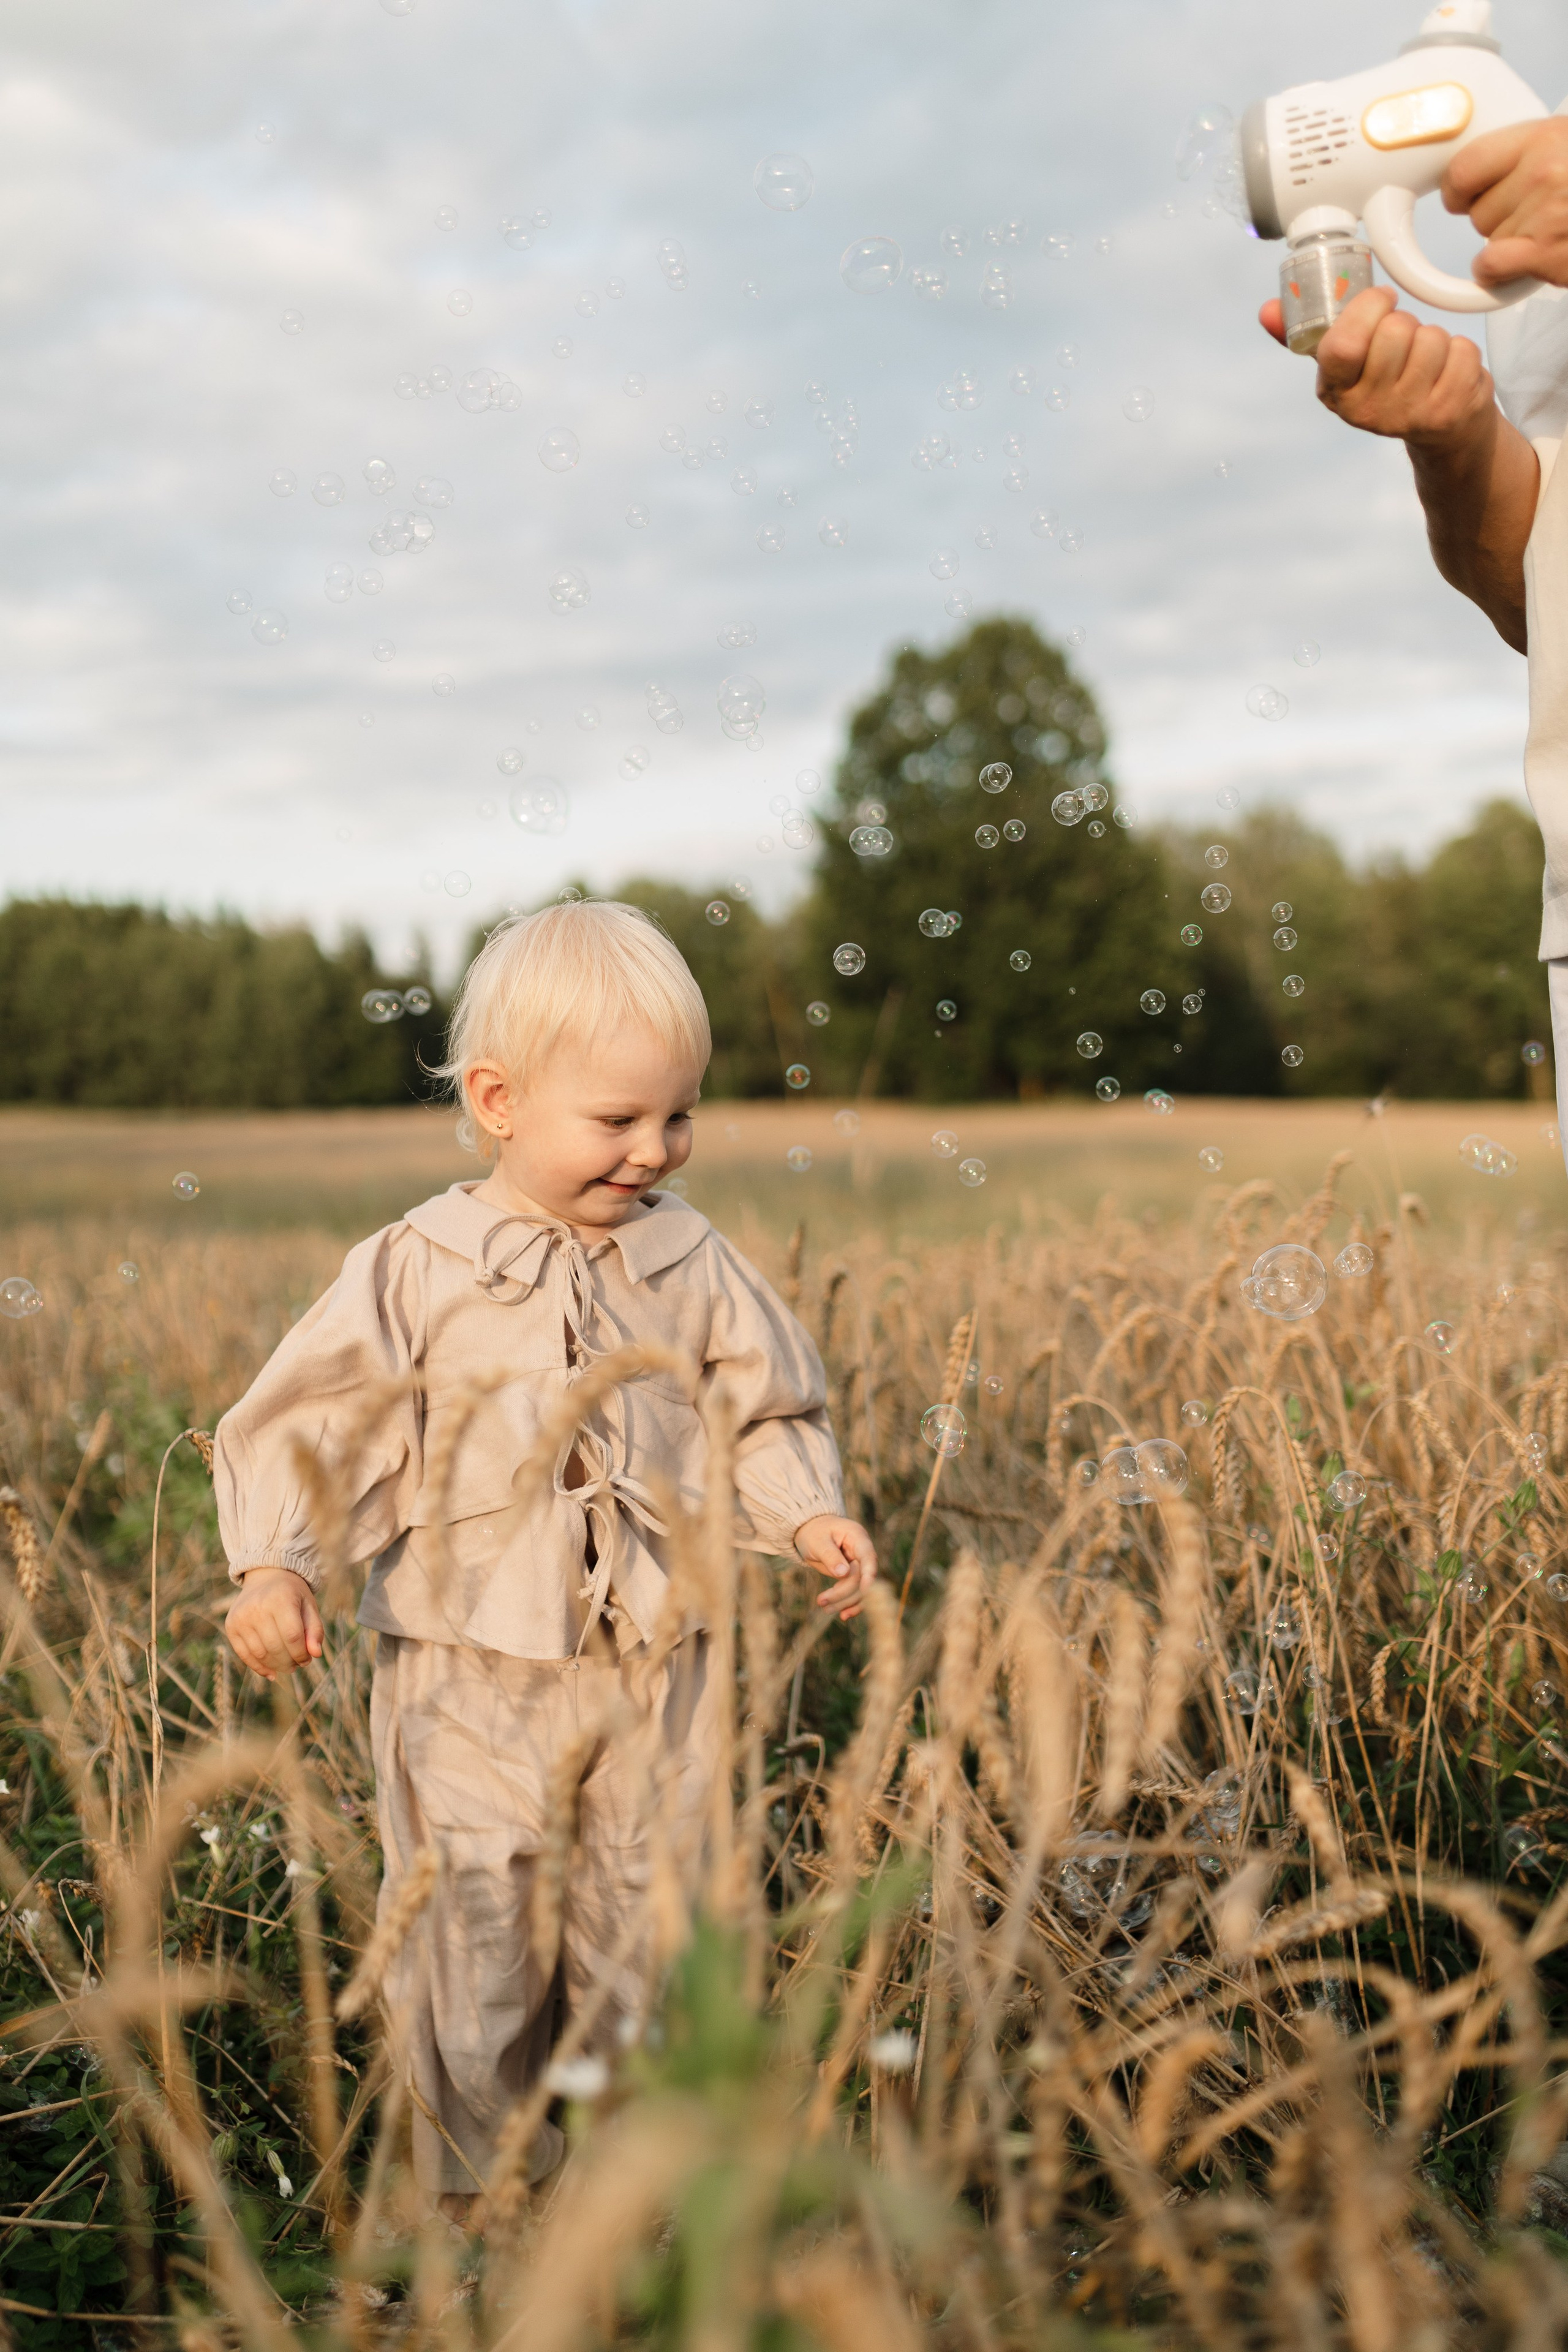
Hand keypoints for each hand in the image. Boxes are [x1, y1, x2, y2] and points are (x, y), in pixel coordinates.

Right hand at [225, 1567, 323, 1679]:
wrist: (266, 1576)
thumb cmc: (292, 1594)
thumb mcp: (309, 1606)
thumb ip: (315, 1630)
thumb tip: (315, 1655)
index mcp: (281, 1598)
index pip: (293, 1636)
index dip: (301, 1654)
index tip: (307, 1659)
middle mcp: (257, 1607)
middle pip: (275, 1647)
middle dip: (289, 1662)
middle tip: (297, 1664)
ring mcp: (241, 1617)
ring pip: (260, 1653)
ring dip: (276, 1666)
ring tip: (287, 1666)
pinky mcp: (231, 1625)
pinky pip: (244, 1654)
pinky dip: (258, 1667)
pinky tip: (271, 1673)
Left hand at [795, 1515, 877, 1620]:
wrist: (810, 1530)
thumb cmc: (814, 1532)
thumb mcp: (817, 1541)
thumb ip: (830, 1556)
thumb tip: (844, 1573)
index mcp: (857, 1537)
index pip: (869, 1558)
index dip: (869, 1575)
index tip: (864, 1590)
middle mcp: (862, 1552)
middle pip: (861, 1577)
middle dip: (844, 1593)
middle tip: (821, 1601)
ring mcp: (858, 1564)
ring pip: (859, 1588)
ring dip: (845, 1601)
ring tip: (825, 1608)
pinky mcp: (852, 1575)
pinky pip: (855, 1592)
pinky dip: (849, 1603)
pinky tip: (843, 1615)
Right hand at [1262, 285, 1494, 449]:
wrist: (1441, 431)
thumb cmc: (1391, 381)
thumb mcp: (1346, 363)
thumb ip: (1310, 334)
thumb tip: (1267, 310)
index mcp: (1336, 393)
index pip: (1343, 344)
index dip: (1368, 309)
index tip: (1382, 302)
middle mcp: (1368, 411)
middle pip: (1394, 331)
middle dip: (1406, 322)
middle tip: (1405, 341)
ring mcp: (1409, 415)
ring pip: (1430, 338)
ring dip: (1435, 337)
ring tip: (1427, 360)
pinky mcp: (1449, 412)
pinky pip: (1461, 350)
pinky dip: (1461, 352)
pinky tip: (1449, 372)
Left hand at [1444, 118, 1567, 290]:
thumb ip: (1533, 152)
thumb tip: (1476, 174)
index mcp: (1545, 136)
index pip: (1465, 167)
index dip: (1457, 188)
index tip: (1461, 195)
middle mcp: (1542, 171)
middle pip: (1477, 209)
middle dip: (1496, 216)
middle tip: (1530, 214)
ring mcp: (1545, 213)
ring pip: (1487, 239)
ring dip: (1508, 242)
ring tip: (1547, 231)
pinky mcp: (1548, 253)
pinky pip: (1490, 267)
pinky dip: (1496, 272)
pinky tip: (1519, 263)